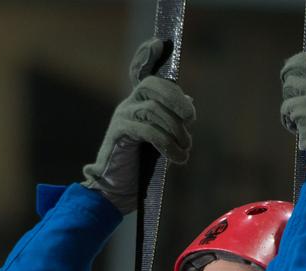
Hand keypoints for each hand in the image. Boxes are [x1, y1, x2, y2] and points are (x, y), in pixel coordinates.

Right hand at [82, 37, 195, 214]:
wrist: (115, 192)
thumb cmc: (138, 169)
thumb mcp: (160, 142)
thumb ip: (171, 121)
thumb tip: (190, 103)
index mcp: (137, 103)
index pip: (141, 72)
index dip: (147, 56)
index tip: (159, 43)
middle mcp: (128, 105)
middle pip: (154, 86)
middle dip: (176, 99)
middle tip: (190, 118)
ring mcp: (122, 117)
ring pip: (155, 110)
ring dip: (176, 131)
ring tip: (184, 151)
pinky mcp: (120, 133)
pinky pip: (149, 130)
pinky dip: (167, 144)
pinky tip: (177, 158)